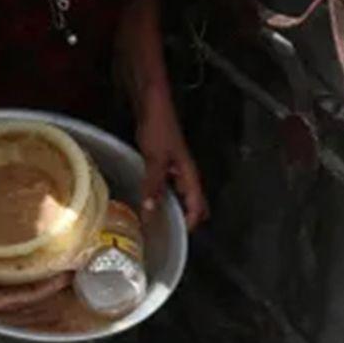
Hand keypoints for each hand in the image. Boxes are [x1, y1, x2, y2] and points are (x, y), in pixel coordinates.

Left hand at [137, 99, 206, 228]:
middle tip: (166, 232)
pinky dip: (158, 193)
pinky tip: (145, 196)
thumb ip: (154, 184)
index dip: (191, 223)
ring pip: (178, 194)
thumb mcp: (155, 158)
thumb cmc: (158, 127)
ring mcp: (175, 166)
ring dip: (170, 206)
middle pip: (192, 202)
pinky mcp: (163, 160)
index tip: (177, 237)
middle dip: (184, 218)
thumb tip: (151, 210)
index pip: (198, 206)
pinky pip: (165, 184)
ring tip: (155, 219)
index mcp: (189, 174)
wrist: (152, 105)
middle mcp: (185, 173)